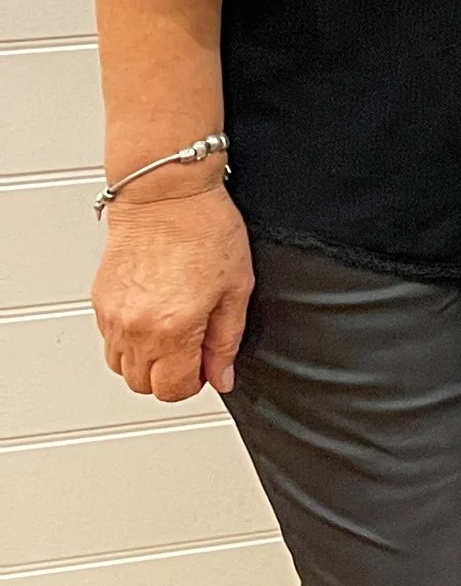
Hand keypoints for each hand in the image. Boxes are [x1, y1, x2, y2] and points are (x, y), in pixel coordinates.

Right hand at [93, 188, 253, 400]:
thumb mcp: (236, 288)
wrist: (166, 194)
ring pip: (121, 367)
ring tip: (170, 330)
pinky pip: (109, 340)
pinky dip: (129, 339)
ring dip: (146, 360)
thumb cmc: (205, 228)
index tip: (204, 365)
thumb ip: (227, 340)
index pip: (172, 391)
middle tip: (191, 347)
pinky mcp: (100, 300)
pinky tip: (152, 314)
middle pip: (143, 385)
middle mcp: (136, 328)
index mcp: (173, 328)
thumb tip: (222, 376)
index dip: (194, 383)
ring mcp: (113, 316)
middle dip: (169, 375)